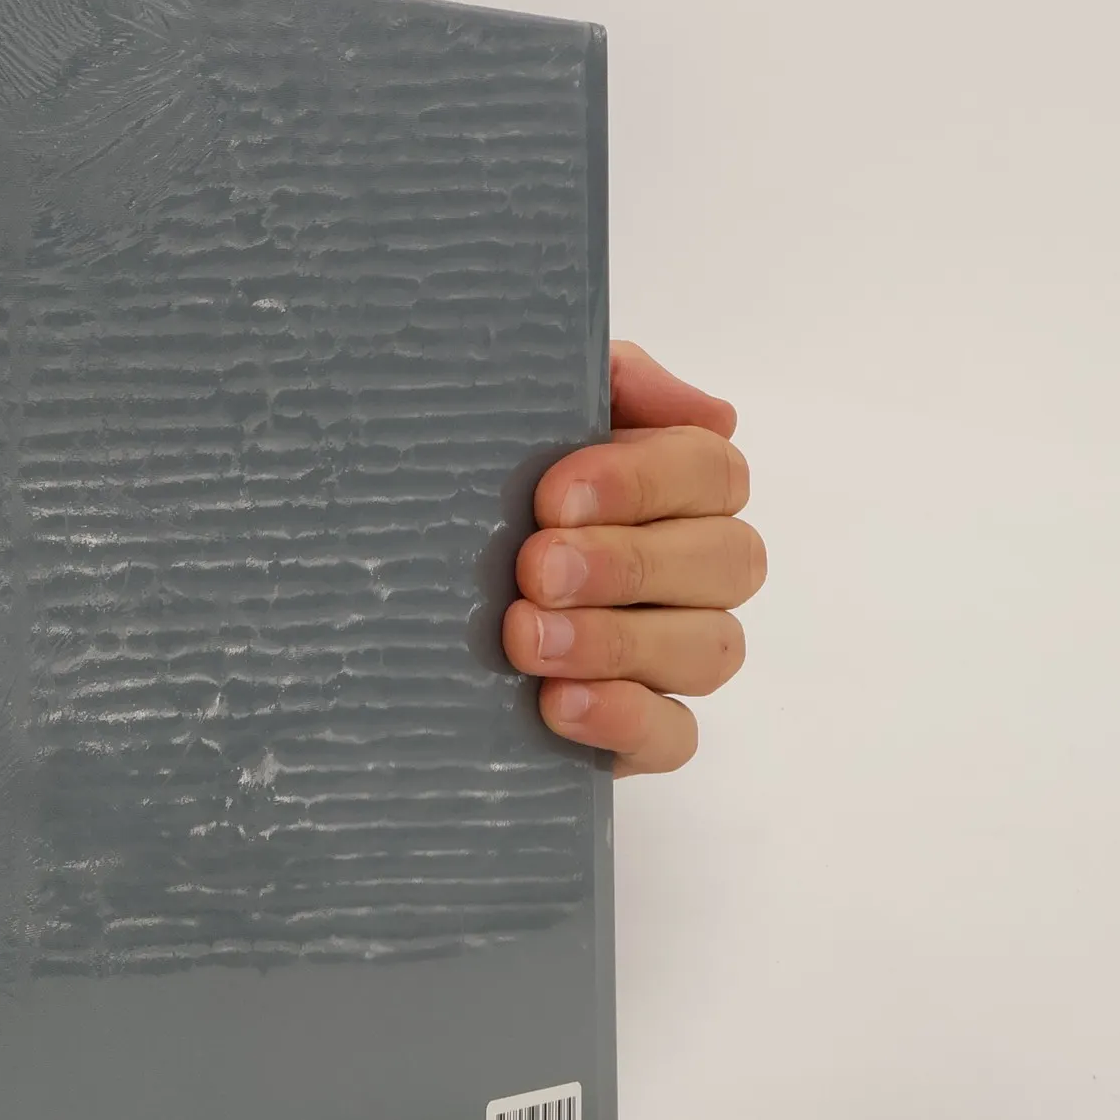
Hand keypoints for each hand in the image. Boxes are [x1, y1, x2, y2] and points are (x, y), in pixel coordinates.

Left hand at [500, 342, 763, 774]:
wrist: (390, 597)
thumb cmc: (473, 483)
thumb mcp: (520, 409)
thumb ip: (610, 382)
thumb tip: (709, 411)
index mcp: (678, 485)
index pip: (711, 474)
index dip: (643, 482)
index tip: (553, 496)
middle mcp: (694, 570)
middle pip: (728, 562)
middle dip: (627, 564)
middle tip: (535, 568)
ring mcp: (676, 655)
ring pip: (710, 649)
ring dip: (617, 641)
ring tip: (525, 638)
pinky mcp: (643, 732)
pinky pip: (676, 737)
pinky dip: (624, 720)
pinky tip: (557, 704)